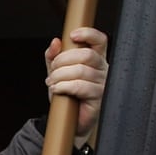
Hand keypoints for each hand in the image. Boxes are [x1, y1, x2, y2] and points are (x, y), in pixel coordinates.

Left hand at [45, 27, 107, 142]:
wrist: (70, 120)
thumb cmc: (67, 94)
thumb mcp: (57, 72)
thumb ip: (54, 56)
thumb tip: (56, 42)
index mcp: (96, 59)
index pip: (100, 40)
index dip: (88, 34)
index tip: (72, 36)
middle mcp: (103, 69)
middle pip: (86, 54)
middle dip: (63, 60)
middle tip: (53, 70)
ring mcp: (103, 83)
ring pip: (81, 70)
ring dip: (60, 75)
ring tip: (52, 82)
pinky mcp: (99, 97)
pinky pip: (80, 86)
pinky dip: (64, 86)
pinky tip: (56, 89)